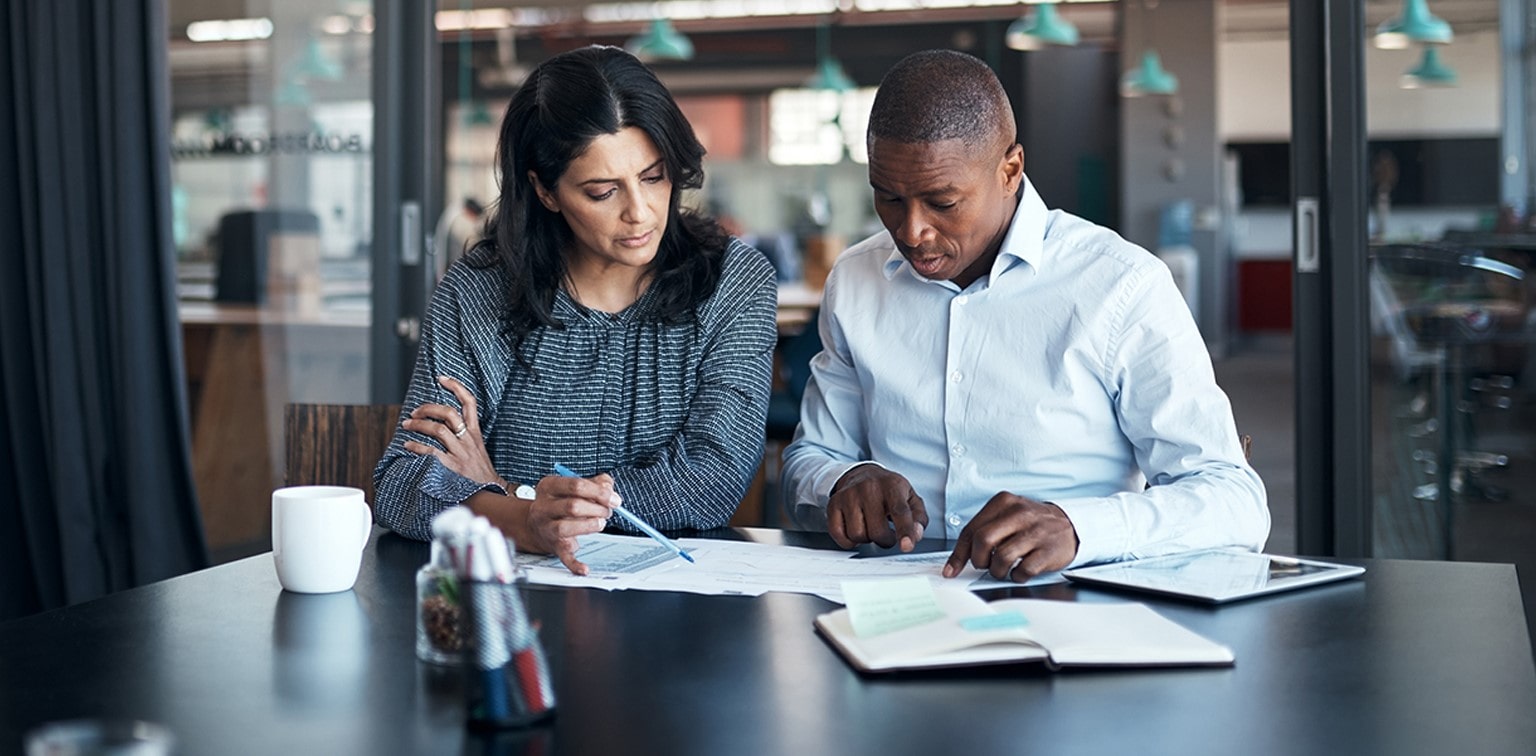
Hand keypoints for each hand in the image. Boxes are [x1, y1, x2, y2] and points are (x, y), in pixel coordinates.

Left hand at [402, 376, 499, 483]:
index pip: (469, 403)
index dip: (456, 387)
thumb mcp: (478, 449)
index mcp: (475, 433)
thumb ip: (465, 436)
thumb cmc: (481, 472)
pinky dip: (417, 446)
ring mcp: (461, 453)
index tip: (442, 379)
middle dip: (428, 408)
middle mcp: (468, 440)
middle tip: (414, 412)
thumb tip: (443, 424)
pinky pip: (432, 452)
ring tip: (407, 425)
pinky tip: (408, 445)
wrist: (492, 493)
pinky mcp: (453, 467)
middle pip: (449, 413)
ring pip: (438, 430)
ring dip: (419, 425)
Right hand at [524, 473, 620, 575]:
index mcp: (549, 486)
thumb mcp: (576, 487)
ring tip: (600, 524)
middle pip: (572, 506)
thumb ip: (597, 483)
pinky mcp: (553, 546)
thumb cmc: (562, 503)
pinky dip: (574, 564)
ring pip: (566, 527)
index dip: (599, 492)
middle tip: (607, 512)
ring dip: (590, 525)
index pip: (575, 485)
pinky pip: (563, 556)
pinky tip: (585, 569)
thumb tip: (609, 490)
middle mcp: (543, 507)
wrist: (537, 526)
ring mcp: (546, 528)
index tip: (613, 499)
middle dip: (597, 509)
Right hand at [826, 466, 928, 550]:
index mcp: (892, 485)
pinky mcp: (833, 504)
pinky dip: (849, 540)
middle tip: (887, 532)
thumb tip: (915, 536)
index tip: (906, 546)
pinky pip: (839, 535)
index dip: (904, 531)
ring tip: (870, 526)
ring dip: (866, 538)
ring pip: (857, 535)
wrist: (862, 474)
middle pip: (876, 531)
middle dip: (884, 540)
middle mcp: (868, 488)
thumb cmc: (889, 491)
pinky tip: (855, 528)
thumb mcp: (910, 498)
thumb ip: (918, 518)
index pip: (899, 511)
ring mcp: (848, 495)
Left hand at [943, 493, 1078, 581]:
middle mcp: (1019, 513)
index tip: (951, 570)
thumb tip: (959, 558)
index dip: (958, 554)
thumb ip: (984, 531)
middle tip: (984, 565)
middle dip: (978, 560)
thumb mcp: (1007, 516)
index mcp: (1003, 502)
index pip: (971, 529)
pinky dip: (1017, 576)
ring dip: (998, 571)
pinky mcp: (1048, 550)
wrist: (1070, 524)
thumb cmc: (1031, 524)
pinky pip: (1023, 570)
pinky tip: (1020, 571)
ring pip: (1001, 558)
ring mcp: (1035, 532)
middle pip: (983, 541)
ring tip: (1003, 569)